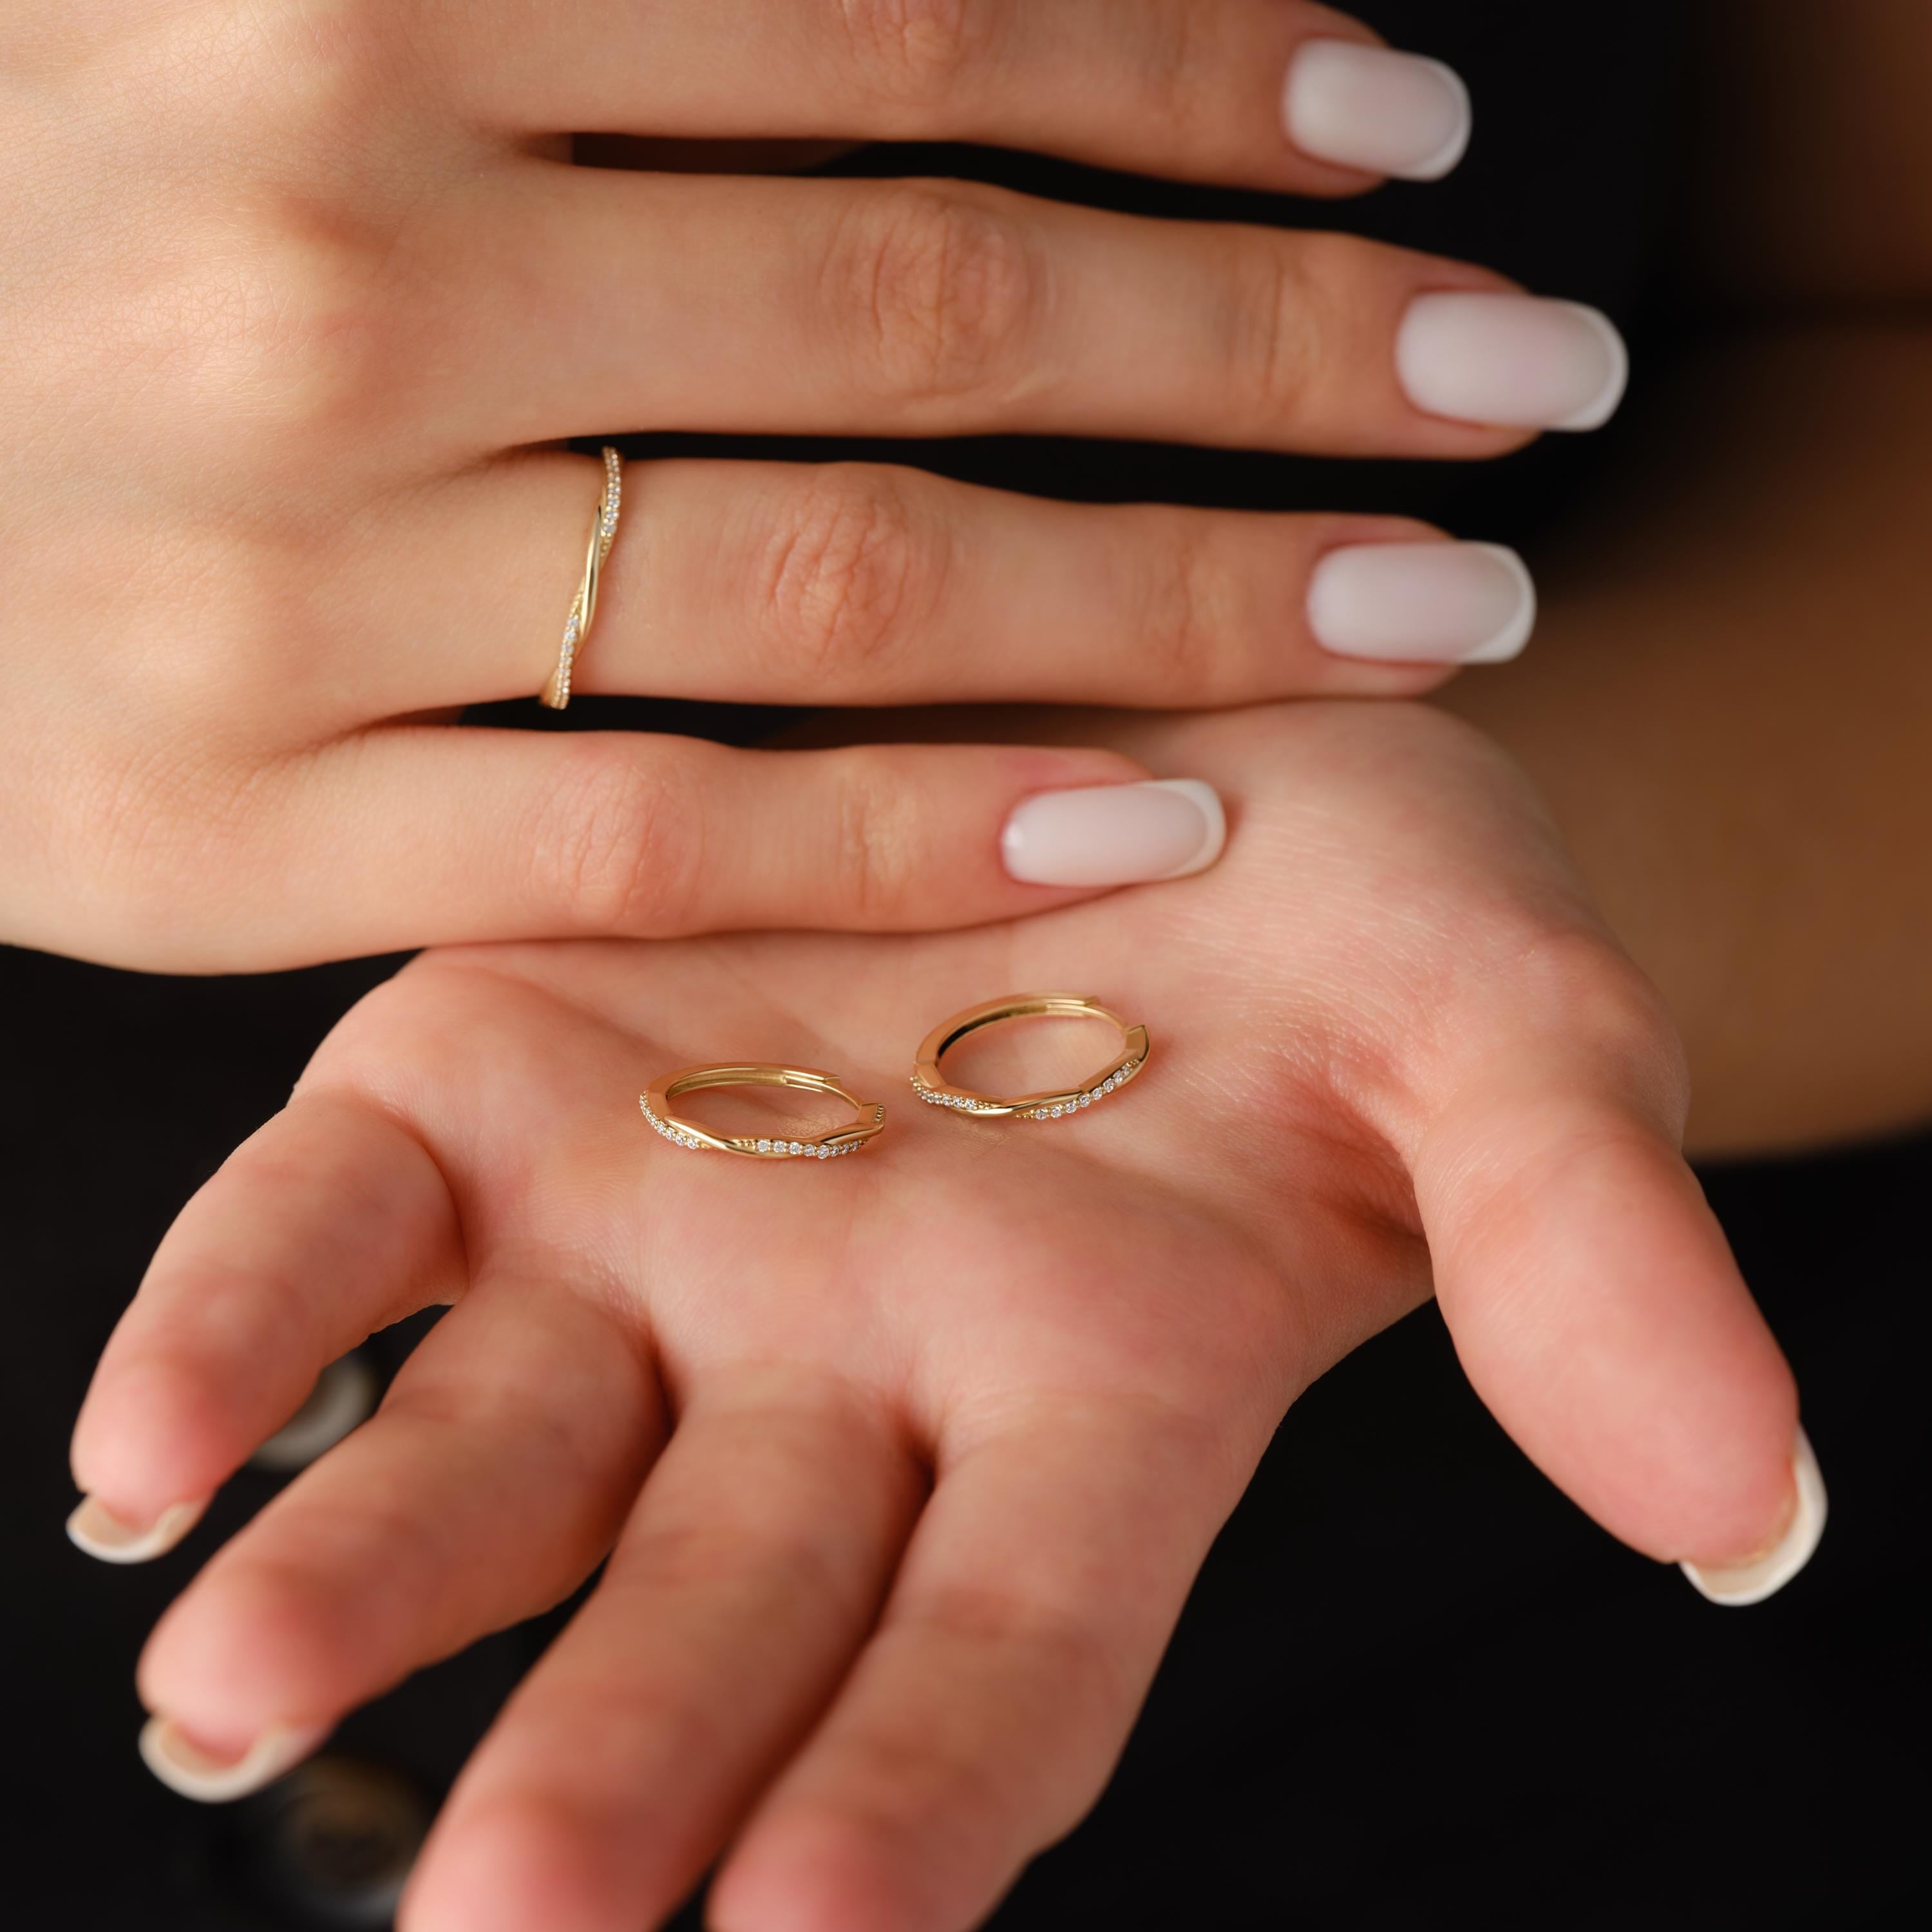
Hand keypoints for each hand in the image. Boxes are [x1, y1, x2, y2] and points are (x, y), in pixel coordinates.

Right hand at [3, 0, 1621, 969]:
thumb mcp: (284, 34)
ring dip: (1189, 586)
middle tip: (1517, 372)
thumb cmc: (71, 237)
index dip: (1190, 65)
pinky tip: (1152, 814)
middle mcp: (323, 255)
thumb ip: (604, 34)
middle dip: (1280, 338)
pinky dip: (923, 825)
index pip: (888, 21)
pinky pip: (660, 826)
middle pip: (932, 301)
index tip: (1402, 121)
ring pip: (845, 573)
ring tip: (1423, 598)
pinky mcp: (223, 819)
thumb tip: (956, 26)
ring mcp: (272, 562)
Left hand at [70, 702, 1809, 1931]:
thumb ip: (1585, 1245)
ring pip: (494, 1457)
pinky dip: (247, 1318)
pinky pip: (344, 1227)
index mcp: (1092, 1392)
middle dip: (614, 1772)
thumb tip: (1743, 1499)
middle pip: (718, 1616)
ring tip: (231, 1686)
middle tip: (500, 1919)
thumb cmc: (1369, 894)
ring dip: (368, 1573)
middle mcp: (844, 1366)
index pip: (1005, 1657)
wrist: (1170, 710)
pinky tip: (137, 1443)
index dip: (920, 1799)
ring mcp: (652, 1233)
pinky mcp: (501, 1073)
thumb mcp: (1506, 1028)